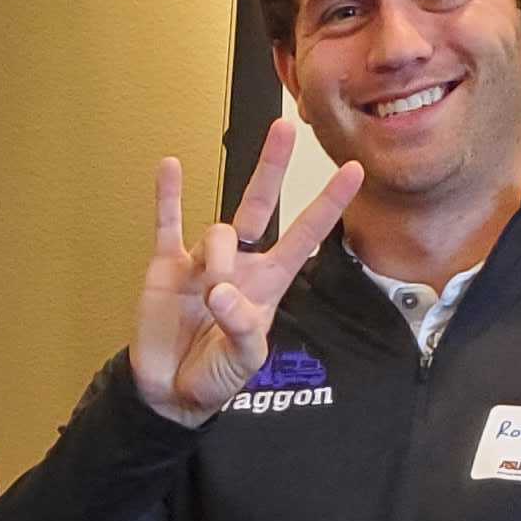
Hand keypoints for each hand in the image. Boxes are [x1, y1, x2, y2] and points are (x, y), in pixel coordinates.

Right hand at [129, 124, 363, 425]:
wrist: (171, 391)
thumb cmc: (215, 376)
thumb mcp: (243, 360)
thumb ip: (240, 326)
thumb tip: (219, 290)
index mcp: (269, 284)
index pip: (305, 236)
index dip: (329, 205)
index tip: (354, 172)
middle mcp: (240, 263)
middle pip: (261, 204)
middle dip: (273, 168)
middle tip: (285, 128)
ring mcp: (202, 261)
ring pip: (217, 231)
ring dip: (218, 257)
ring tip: (209, 295)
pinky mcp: (166, 266)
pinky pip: (168, 224)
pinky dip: (169, 196)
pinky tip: (170, 167)